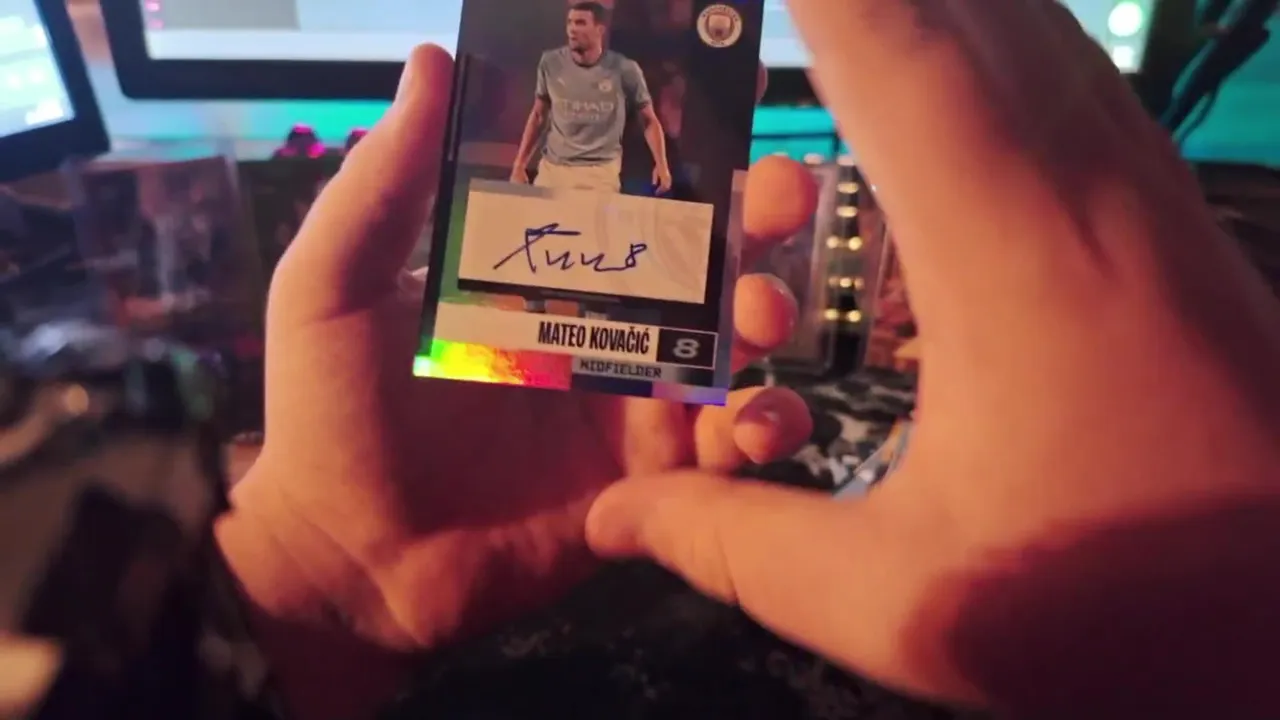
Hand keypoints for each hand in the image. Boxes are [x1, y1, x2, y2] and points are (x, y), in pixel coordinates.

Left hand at [215, 43, 816, 708]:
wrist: (349, 562)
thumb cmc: (331, 419)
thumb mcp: (335, 289)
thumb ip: (383, 187)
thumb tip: (431, 61)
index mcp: (536, 274)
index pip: (623, 194)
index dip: (682, 149)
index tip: (730, 99)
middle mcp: (596, 329)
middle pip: (701, 262)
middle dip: (756, 223)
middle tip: (781, 198)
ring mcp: (628, 407)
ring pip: (732, 348)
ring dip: (766, 321)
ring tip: (758, 320)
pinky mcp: (649, 483)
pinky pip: (727, 453)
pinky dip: (760, 435)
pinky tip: (748, 430)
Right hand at [587, 2, 1279, 716]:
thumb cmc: (1126, 607)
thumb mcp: (903, 595)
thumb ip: (740, 546)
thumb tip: (617, 518)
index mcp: (1004, 250)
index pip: (893, 50)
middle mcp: (1083, 184)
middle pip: (962, 10)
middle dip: (858, 1)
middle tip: (775, 17)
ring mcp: (1142, 190)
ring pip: (1026, 30)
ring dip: (924, 12)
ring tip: (833, 30)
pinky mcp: (1168, 217)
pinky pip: (1064, 82)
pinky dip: (986, 50)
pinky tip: (939, 101)